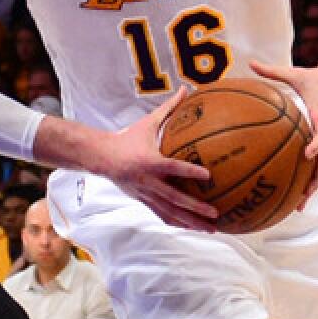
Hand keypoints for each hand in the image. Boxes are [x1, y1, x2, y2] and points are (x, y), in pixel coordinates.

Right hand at [100, 88, 218, 231]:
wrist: (101, 157)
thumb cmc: (127, 139)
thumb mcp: (148, 123)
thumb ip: (169, 109)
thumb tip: (185, 90)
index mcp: (149, 161)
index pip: (172, 167)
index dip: (189, 171)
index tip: (208, 176)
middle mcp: (148, 181)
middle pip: (174, 198)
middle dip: (195, 208)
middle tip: (216, 213)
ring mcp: (145, 194)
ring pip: (170, 212)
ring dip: (191, 222)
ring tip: (211, 229)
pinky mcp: (143, 201)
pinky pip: (163, 215)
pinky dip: (179, 223)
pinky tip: (193, 228)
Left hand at [250, 61, 317, 207]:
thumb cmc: (312, 78)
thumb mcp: (293, 73)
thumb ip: (271, 70)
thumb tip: (250, 62)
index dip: (317, 144)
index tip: (307, 154)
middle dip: (314, 181)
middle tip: (302, 197)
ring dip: (311, 188)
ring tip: (298, 206)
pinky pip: (316, 165)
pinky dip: (308, 179)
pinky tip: (294, 193)